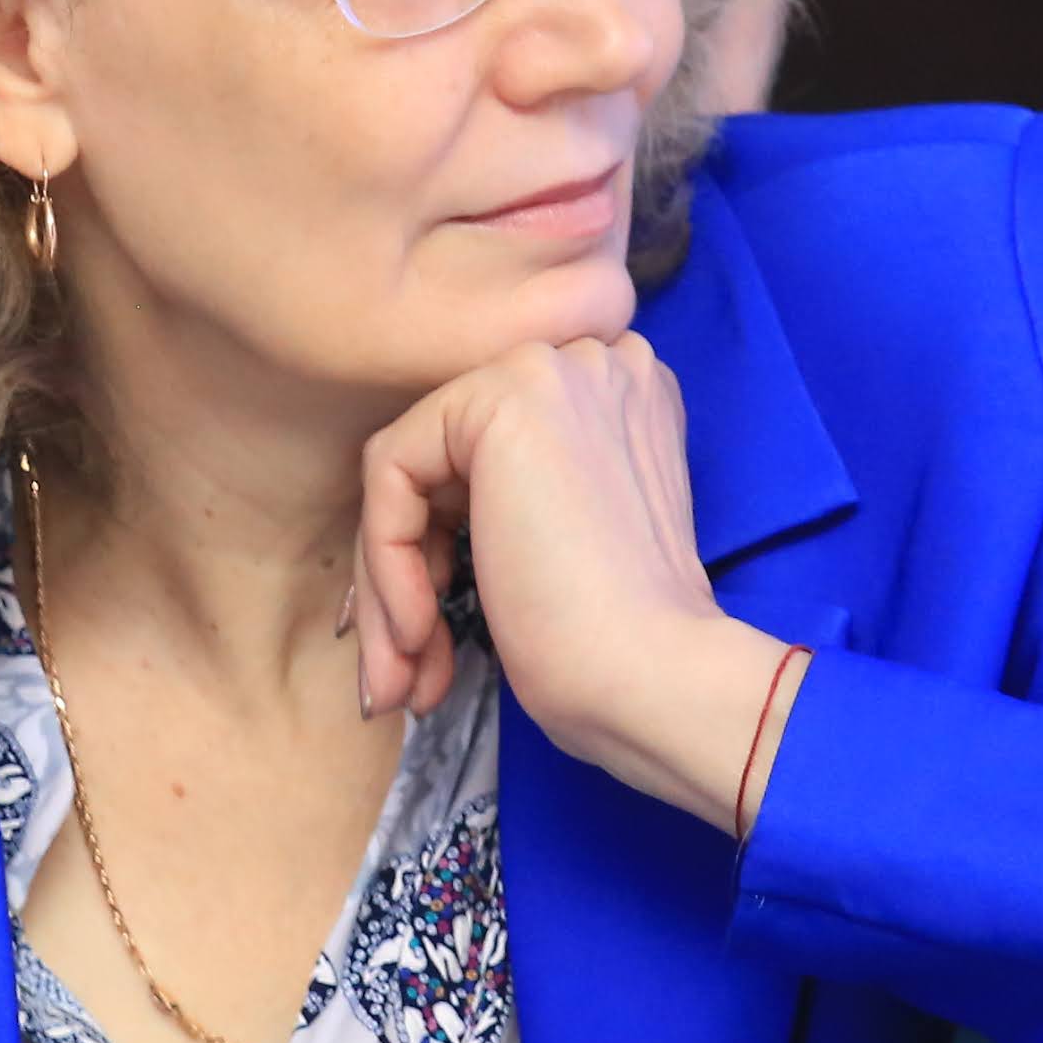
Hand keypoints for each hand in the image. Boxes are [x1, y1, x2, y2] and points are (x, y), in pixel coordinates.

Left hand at [352, 335, 802, 825]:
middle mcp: (589, 363)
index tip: (435, 639)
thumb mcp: (559, 547)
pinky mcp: (503, 396)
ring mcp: (550, 370)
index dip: (444, 550)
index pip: (484, 458)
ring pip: (407, 469)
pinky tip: (420, 634)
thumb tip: (413, 536)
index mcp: (616, 399)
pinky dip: (388, 563)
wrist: (654, 676)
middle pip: (441, 461)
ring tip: (401, 680)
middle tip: (407, 669)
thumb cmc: (617, 646)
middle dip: (408, 572)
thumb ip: (505, 504)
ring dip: (389, 584)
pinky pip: (391, 470)